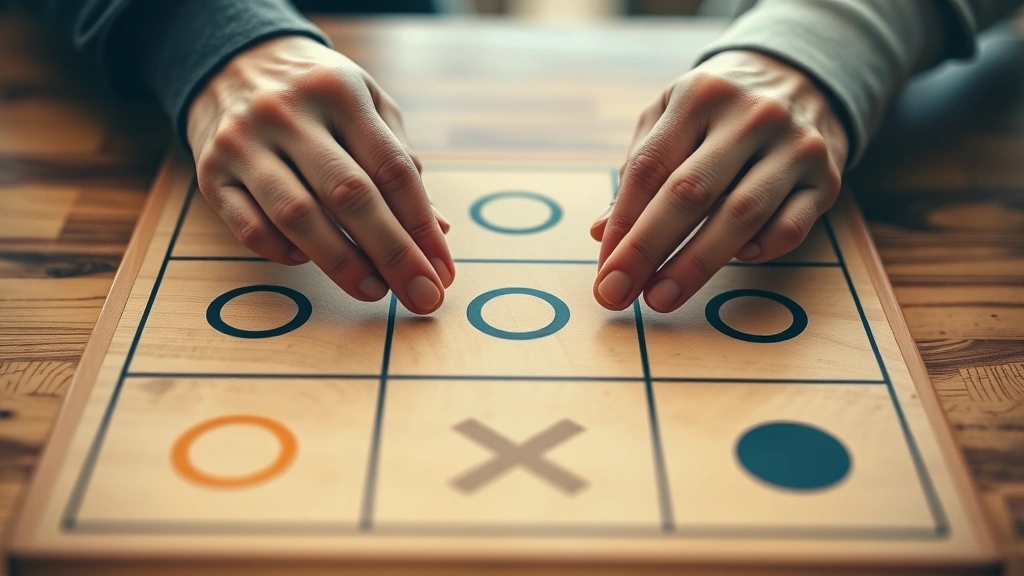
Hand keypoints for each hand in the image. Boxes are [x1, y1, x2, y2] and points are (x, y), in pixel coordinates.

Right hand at [187, 36, 453, 314]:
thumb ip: (399, 162)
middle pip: (349, 195)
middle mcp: (288, 113)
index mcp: (339, 91)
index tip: (442, 271)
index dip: (421, 226)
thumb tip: (437, 231)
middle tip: (421, 296)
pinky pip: (251, 229)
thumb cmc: (318, 95)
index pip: (391, 168)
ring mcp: (244, 143)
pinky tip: (309, 259)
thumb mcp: (366, 105)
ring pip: (297, 216)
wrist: (230, 61)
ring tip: (374, 290)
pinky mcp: (211, 172)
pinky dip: (285, 253)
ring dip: (342, 263)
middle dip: (392, 253)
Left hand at [591, 50, 847, 311]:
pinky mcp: (826, 177)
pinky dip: (761, 249)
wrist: (799, 79)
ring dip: (696, 263)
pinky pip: (791, 226)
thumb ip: (637, 171)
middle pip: (690, 193)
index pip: (650, 168)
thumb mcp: (670, 119)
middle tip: (619, 293)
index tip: (605, 270)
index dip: (622, 224)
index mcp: (699, 96)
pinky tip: (736, 261)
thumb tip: (601, 233)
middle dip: (648, 249)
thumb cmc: (715, 113)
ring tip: (662, 296)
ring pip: (741, 214)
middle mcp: (751, 116)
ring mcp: (794, 146)